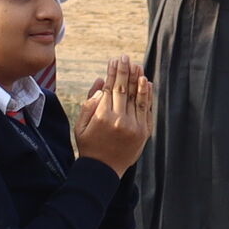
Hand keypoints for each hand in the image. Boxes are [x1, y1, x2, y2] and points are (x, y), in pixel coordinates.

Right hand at [72, 56, 152, 171]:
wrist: (103, 171)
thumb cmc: (88, 147)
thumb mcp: (80, 125)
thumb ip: (89, 104)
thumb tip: (101, 83)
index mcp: (103, 116)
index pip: (111, 88)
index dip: (113, 73)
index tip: (114, 60)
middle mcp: (120, 120)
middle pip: (125, 90)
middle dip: (125, 71)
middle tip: (125, 57)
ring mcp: (134, 126)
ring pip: (138, 98)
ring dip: (138, 80)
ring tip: (137, 66)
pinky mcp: (144, 133)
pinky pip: (147, 110)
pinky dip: (148, 96)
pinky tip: (146, 83)